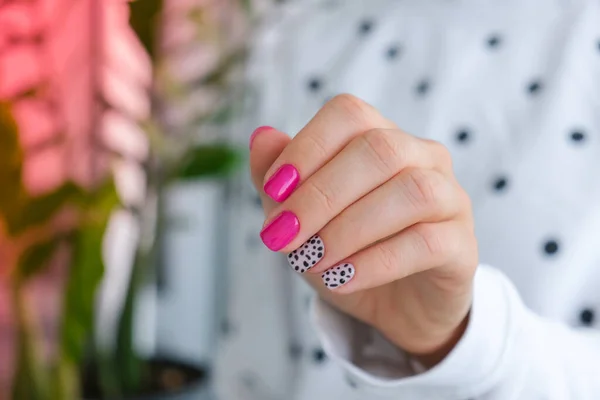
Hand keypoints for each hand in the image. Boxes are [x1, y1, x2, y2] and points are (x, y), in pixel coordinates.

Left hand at [250, 95, 477, 365]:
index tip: (273, 190)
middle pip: (379, 149)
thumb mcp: (300, 218)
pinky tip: (341, 279)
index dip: (307, 146)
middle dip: (320, 195)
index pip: (349, 114)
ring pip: (410, 193)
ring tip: (312, 260)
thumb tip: (261, 135)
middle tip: (282, 237)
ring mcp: (449, 197)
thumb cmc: (345, 250)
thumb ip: (279, 179)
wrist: (392, 305)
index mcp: (381, 137)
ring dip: (348, 229)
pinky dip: (375, 262)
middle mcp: (422, 156)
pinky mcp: (462, 244)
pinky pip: (426, 242)